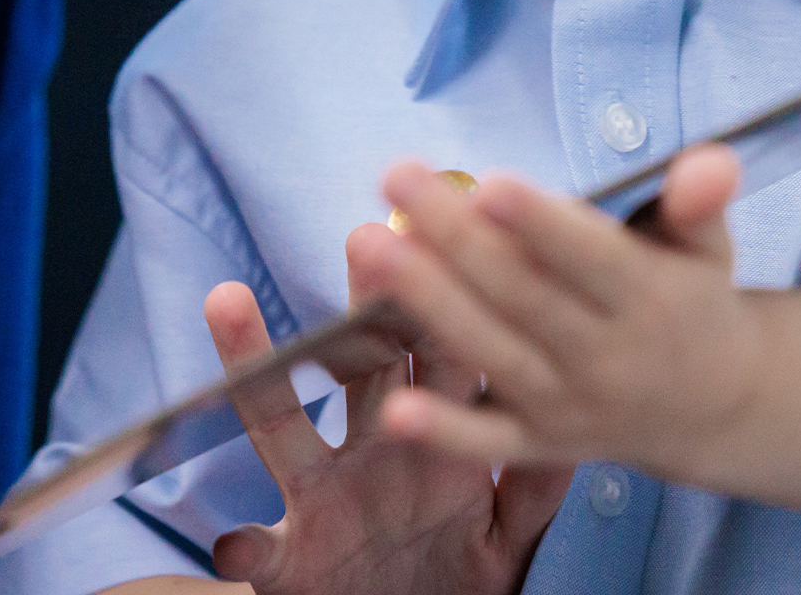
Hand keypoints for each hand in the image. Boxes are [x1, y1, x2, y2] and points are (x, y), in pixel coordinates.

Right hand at [199, 230, 568, 594]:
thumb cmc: (451, 580)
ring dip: (252, 370)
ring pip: (280, 428)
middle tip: (366, 241)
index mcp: (427, 441)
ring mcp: (320, 500)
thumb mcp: (505, 539)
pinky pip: (259, 552)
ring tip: (228, 301)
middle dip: (361, 306)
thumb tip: (572, 434)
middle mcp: (367, 452)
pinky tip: (233, 538)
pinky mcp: (288, 564)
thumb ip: (533, 490)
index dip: (448, 304)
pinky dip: (242, 547)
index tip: (461, 246)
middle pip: (360, 363)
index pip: (435, 356)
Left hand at [368, 147, 753, 485]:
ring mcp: (569, 407)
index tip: (486, 183)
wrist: (714, 408)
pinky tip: (392, 409)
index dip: (539, 224)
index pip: (590, 258)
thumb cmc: (692, 299)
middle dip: (456, 237)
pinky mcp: (538, 444)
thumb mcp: (707, 244)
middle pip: (523, 295)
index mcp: (651, 300)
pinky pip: (487, 443)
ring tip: (369, 243)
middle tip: (396, 179)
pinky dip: (442, 433)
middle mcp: (608, 359)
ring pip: (493, 353)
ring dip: (428, 302)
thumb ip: (698, 202)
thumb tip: (711, 161)